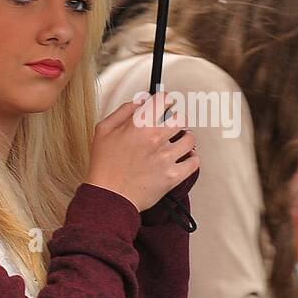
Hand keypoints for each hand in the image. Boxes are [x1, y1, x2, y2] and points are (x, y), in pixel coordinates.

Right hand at [87, 96, 198, 212]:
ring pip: (190, 139)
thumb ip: (123, 111)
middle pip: (180, 118)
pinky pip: (194, 163)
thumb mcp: (104, 130)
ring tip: (179, 141)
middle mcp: (156, 139)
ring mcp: (166, 158)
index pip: (163, 101)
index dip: (165, 99)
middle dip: (175, 119)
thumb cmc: (104, 167)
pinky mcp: (173, 176)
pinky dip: (192, 158)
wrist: (109, 197)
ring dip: (185, 138)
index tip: (166, 103)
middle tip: (171, 124)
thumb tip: (140, 102)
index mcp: (139, 126)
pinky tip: (185, 157)